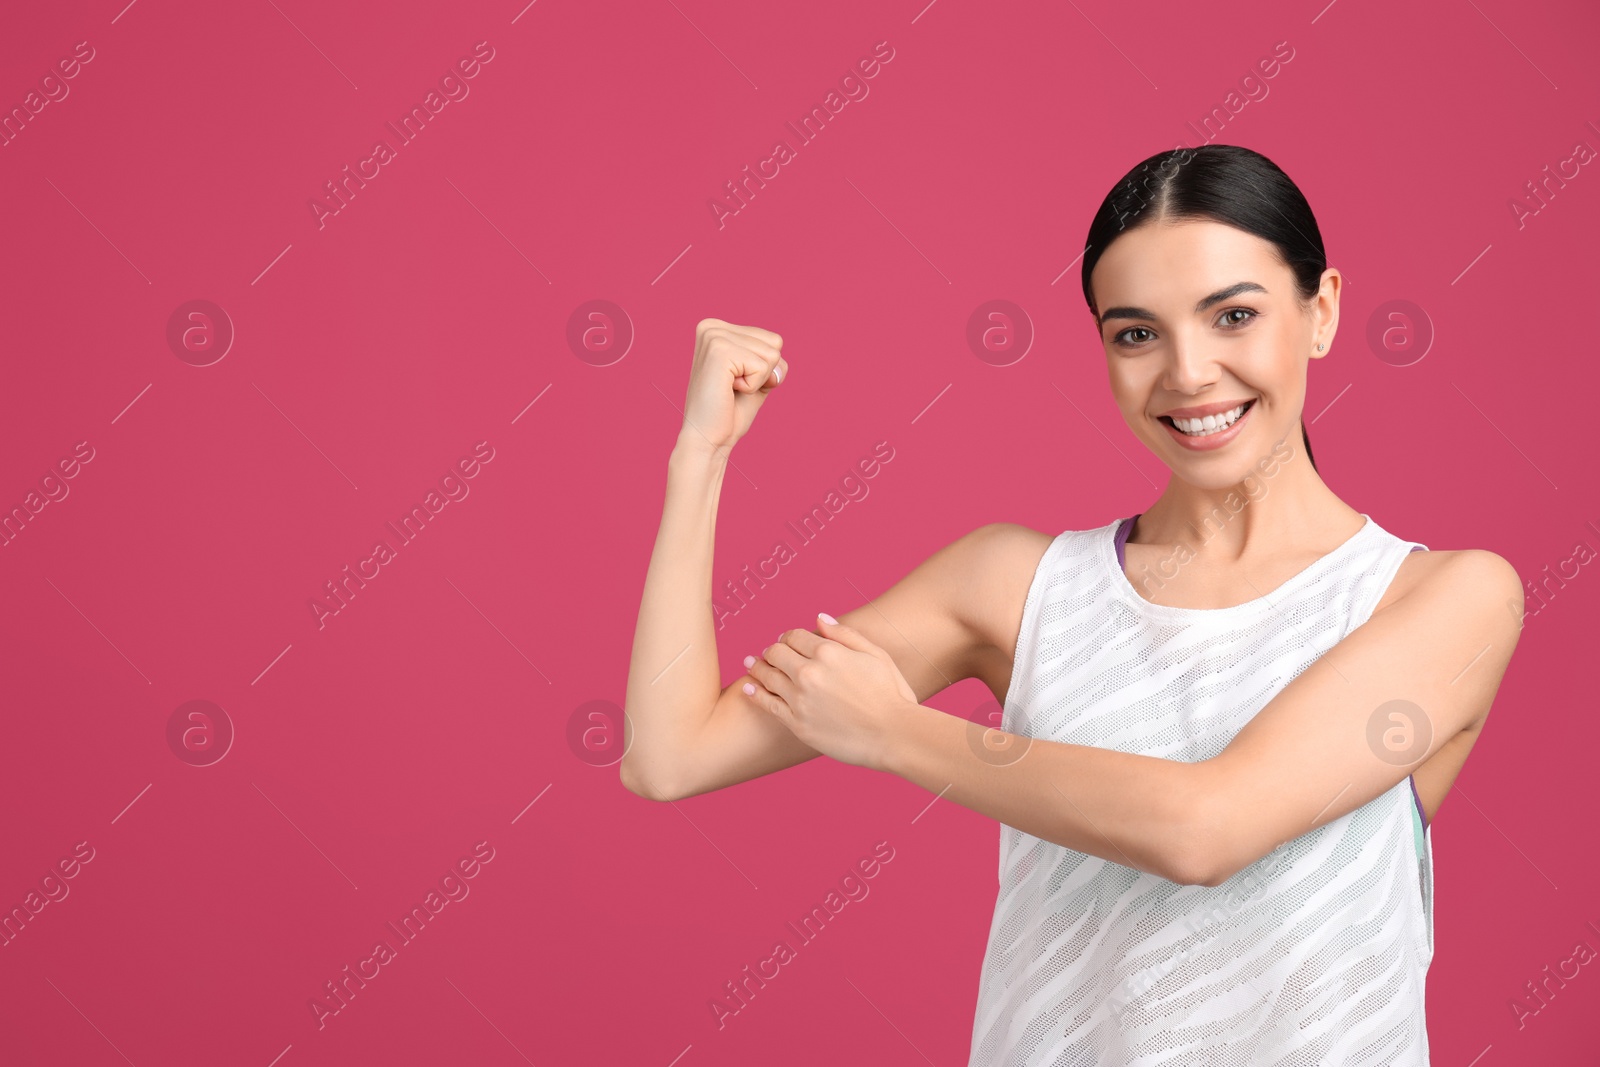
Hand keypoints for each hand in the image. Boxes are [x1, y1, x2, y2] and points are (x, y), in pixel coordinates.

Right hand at [679, 318, 787, 453]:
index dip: (766, 369)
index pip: (773, 340)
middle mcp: (712, 327)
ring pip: (772, 354)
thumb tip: (779, 358)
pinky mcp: (718, 351)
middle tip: (736, 389)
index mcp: (717, 328)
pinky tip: (728, 390)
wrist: (707, 439)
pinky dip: (753, 386)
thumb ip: (771, 360)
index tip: (738, 383)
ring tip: (730, 389)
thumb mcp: (757, 378)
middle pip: (775, 343)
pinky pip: (762, 367)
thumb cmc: (730, 412)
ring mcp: (714, 336)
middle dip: (765, 373)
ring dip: (758, 380)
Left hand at [742, 613, 918, 771]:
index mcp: (828, 652)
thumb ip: (845, 634)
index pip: (794, 636)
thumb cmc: (891, 694)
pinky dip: (755, 693)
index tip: (786, 641)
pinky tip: (748, 688)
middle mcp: (809, 673)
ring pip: (767, 677)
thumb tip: (819, 618)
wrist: (895, 735)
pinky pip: (768, 704)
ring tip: (750, 665)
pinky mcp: (797, 724)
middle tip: (769, 654)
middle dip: (771, 651)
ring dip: (756, 668)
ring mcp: (800, 699)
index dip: (788, 637)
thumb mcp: (875, 654)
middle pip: (775, 653)